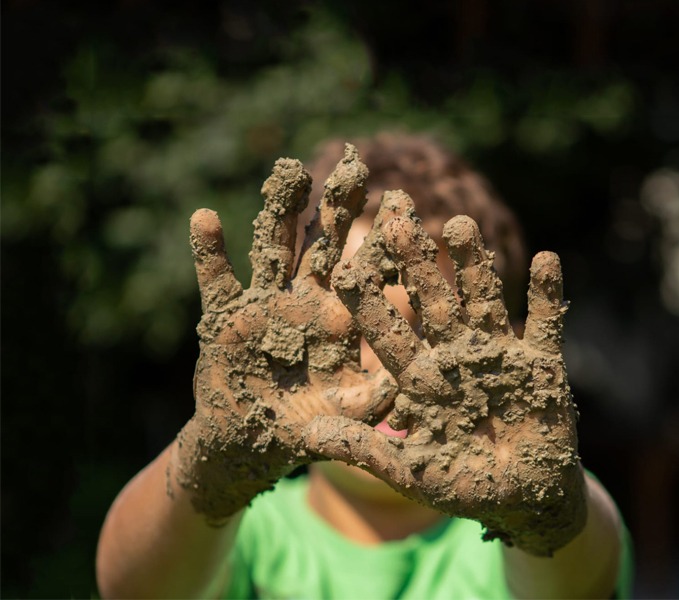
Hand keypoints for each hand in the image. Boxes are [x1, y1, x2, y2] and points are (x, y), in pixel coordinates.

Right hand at [174, 145, 404, 522]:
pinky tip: (204, 218)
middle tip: (354, 164)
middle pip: (325, 245)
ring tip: (290, 168)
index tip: (403, 199)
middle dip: (338, 208)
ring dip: (280, 211)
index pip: (367, 269)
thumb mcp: (346, 415)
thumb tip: (409, 386)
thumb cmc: (306, 427)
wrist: (249, 439)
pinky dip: (209, 252)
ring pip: (274, 248)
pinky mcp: (225, 315)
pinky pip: (216, 279)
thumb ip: (375, 401)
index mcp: (341, 317)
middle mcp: (305, 299)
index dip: (384, 237)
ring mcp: (265, 302)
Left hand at [304, 214, 586, 555]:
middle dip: (417, 265)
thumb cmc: (462, 485)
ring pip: (483, 301)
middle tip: (396, 221)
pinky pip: (546, 324)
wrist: (524, 499)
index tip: (344, 269)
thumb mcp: (409, 471)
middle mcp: (456, 356)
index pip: (389, 334)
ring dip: (473, 266)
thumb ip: (364, 450)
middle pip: (434, 302)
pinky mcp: (542, 364)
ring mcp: (499, 355)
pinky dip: (547, 295)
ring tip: (458, 223)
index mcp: (421, 378)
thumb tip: (308, 435)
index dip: (369, 303)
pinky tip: (546, 259)